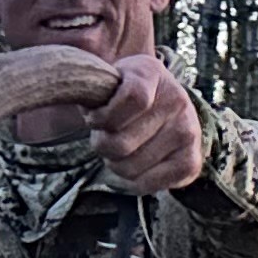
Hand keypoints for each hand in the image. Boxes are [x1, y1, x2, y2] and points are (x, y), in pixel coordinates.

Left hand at [88, 52, 205, 194]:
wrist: (162, 105)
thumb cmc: (121, 93)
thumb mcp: (106, 78)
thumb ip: (88, 87)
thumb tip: (66, 92)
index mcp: (152, 73)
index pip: (133, 98)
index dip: (103, 116)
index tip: (95, 118)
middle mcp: (177, 101)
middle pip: (121, 144)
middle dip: (103, 145)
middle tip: (107, 136)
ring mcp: (188, 133)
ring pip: (128, 168)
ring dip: (115, 163)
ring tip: (123, 148)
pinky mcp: (191, 162)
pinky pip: (145, 185)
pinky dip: (131, 181)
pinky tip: (136, 162)